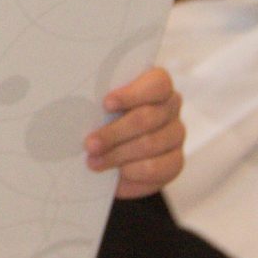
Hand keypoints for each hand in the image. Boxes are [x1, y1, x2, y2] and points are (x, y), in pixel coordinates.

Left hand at [87, 66, 185, 198]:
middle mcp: (171, 107)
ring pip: (150, 145)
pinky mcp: (175, 162)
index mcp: (156, 84)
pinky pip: (156, 169)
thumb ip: (97, 102)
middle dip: (114, 133)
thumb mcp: (98, 106)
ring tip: (94, 162)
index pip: (158, 83)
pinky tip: (116, 175)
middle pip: (147, 118)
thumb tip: (82, 106)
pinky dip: (132, 173)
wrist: (110, 153)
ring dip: (117, 156)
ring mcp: (176, 135)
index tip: (106, 104)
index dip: (132, 94)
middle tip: (90, 144)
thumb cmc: (103, 119)